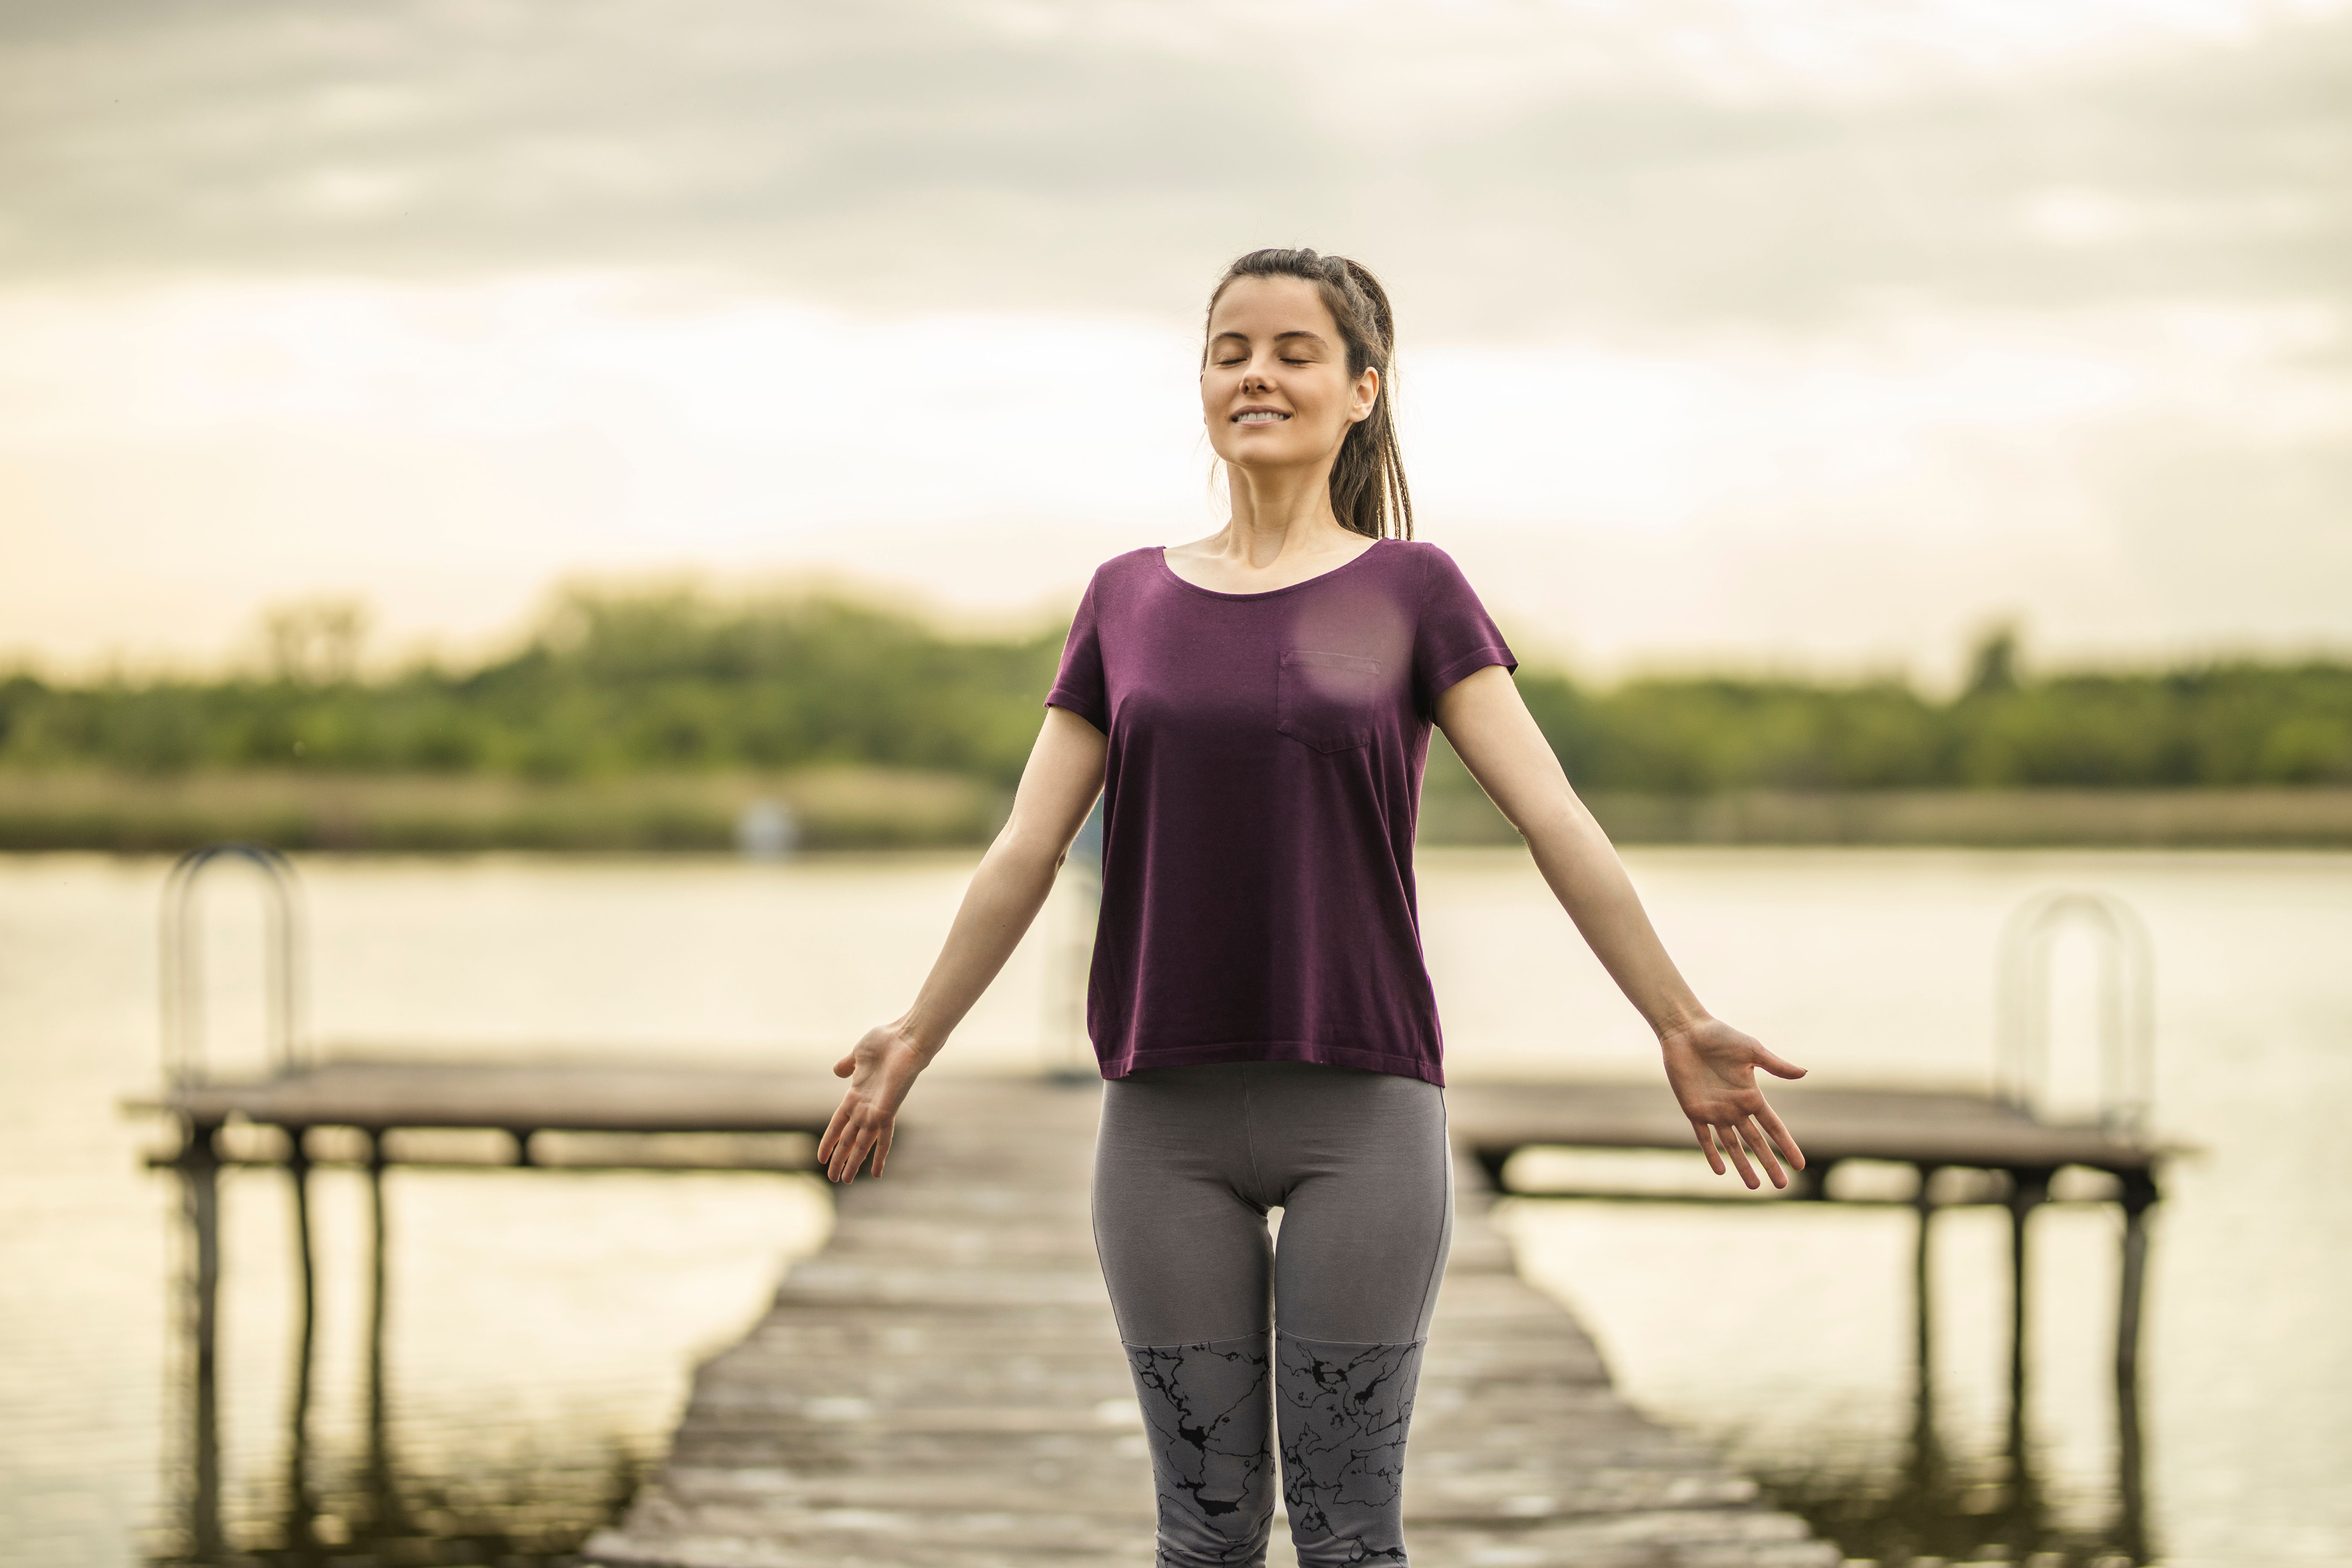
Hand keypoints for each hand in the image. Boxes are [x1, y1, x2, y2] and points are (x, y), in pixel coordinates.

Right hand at [817, 1023, 929, 1182]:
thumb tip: (837, 1070)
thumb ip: (848, 1065)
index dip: (830, 1139)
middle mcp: (867, 1106)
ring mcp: (877, 1110)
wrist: (906, 1036)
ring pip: (862, 1143)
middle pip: (850, 1138)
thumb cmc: (885, 1040)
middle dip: (841, 1158)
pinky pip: (883, 1138)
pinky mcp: (888, 1110)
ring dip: (852, 1162)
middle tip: (834, 1178)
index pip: (839, 1123)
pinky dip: (879, 1155)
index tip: (821, 1156)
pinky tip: (875, 1173)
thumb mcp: (859, 1054)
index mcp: (857, 1094)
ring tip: (844, 1181)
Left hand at [1658, 1015, 1806, 1189]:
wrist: (1687, 1032)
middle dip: (1768, 1164)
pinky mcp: (1694, 1111)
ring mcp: (1715, 1111)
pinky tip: (1720, 1171)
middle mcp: (1735, 1108)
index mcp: (1752, 1096)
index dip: (1786, 1146)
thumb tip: (1805, 1073)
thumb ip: (1775, 1065)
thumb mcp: (1752, 1050)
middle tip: (1781, 1186)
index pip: (1774, 1128)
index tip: (1800, 1165)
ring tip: (1754, 1186)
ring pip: (1732, 1146)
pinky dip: (1711, 1154)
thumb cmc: (1720, 1036)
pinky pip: (1703, 1138)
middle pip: (1756, 1142)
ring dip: (1742, 1165)